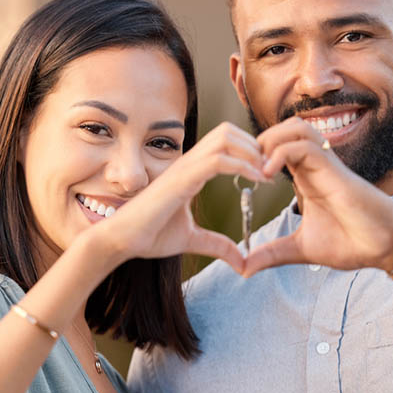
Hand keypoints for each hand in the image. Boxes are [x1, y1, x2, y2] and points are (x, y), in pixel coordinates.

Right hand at [93, 122, 265, 273]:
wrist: (122, 240)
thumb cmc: (150, 235)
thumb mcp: (192, 240)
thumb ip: (217, 245)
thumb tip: (241, 261)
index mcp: (192, 170)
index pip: (225, 141)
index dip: (249, 151)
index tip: (267, 173)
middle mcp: (189, 162)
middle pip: (228, 131)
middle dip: (255, 145)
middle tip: (270, 170)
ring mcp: (184, 167)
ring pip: (225, 138)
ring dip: (251, 152)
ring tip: (266, 174)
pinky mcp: (181, 179)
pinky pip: (218, 160)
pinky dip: (242, 166)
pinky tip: (257, 181)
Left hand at [243, 117, 392, 276]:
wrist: (385, 247)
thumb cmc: (352, 243)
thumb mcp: (301, 249)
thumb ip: (273, 253)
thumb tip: (244, 268)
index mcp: (306, 177)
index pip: (276, 147)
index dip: (254, 154)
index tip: (238, 176)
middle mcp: (315, 166)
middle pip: (284, 128)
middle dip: (257, 141)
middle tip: (242, 167)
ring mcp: (326, 164)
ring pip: (295, 128)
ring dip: (269, 140)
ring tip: (255, 167)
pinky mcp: (335, 169)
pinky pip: (305, 145)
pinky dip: (280, 152)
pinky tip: (267, 174)